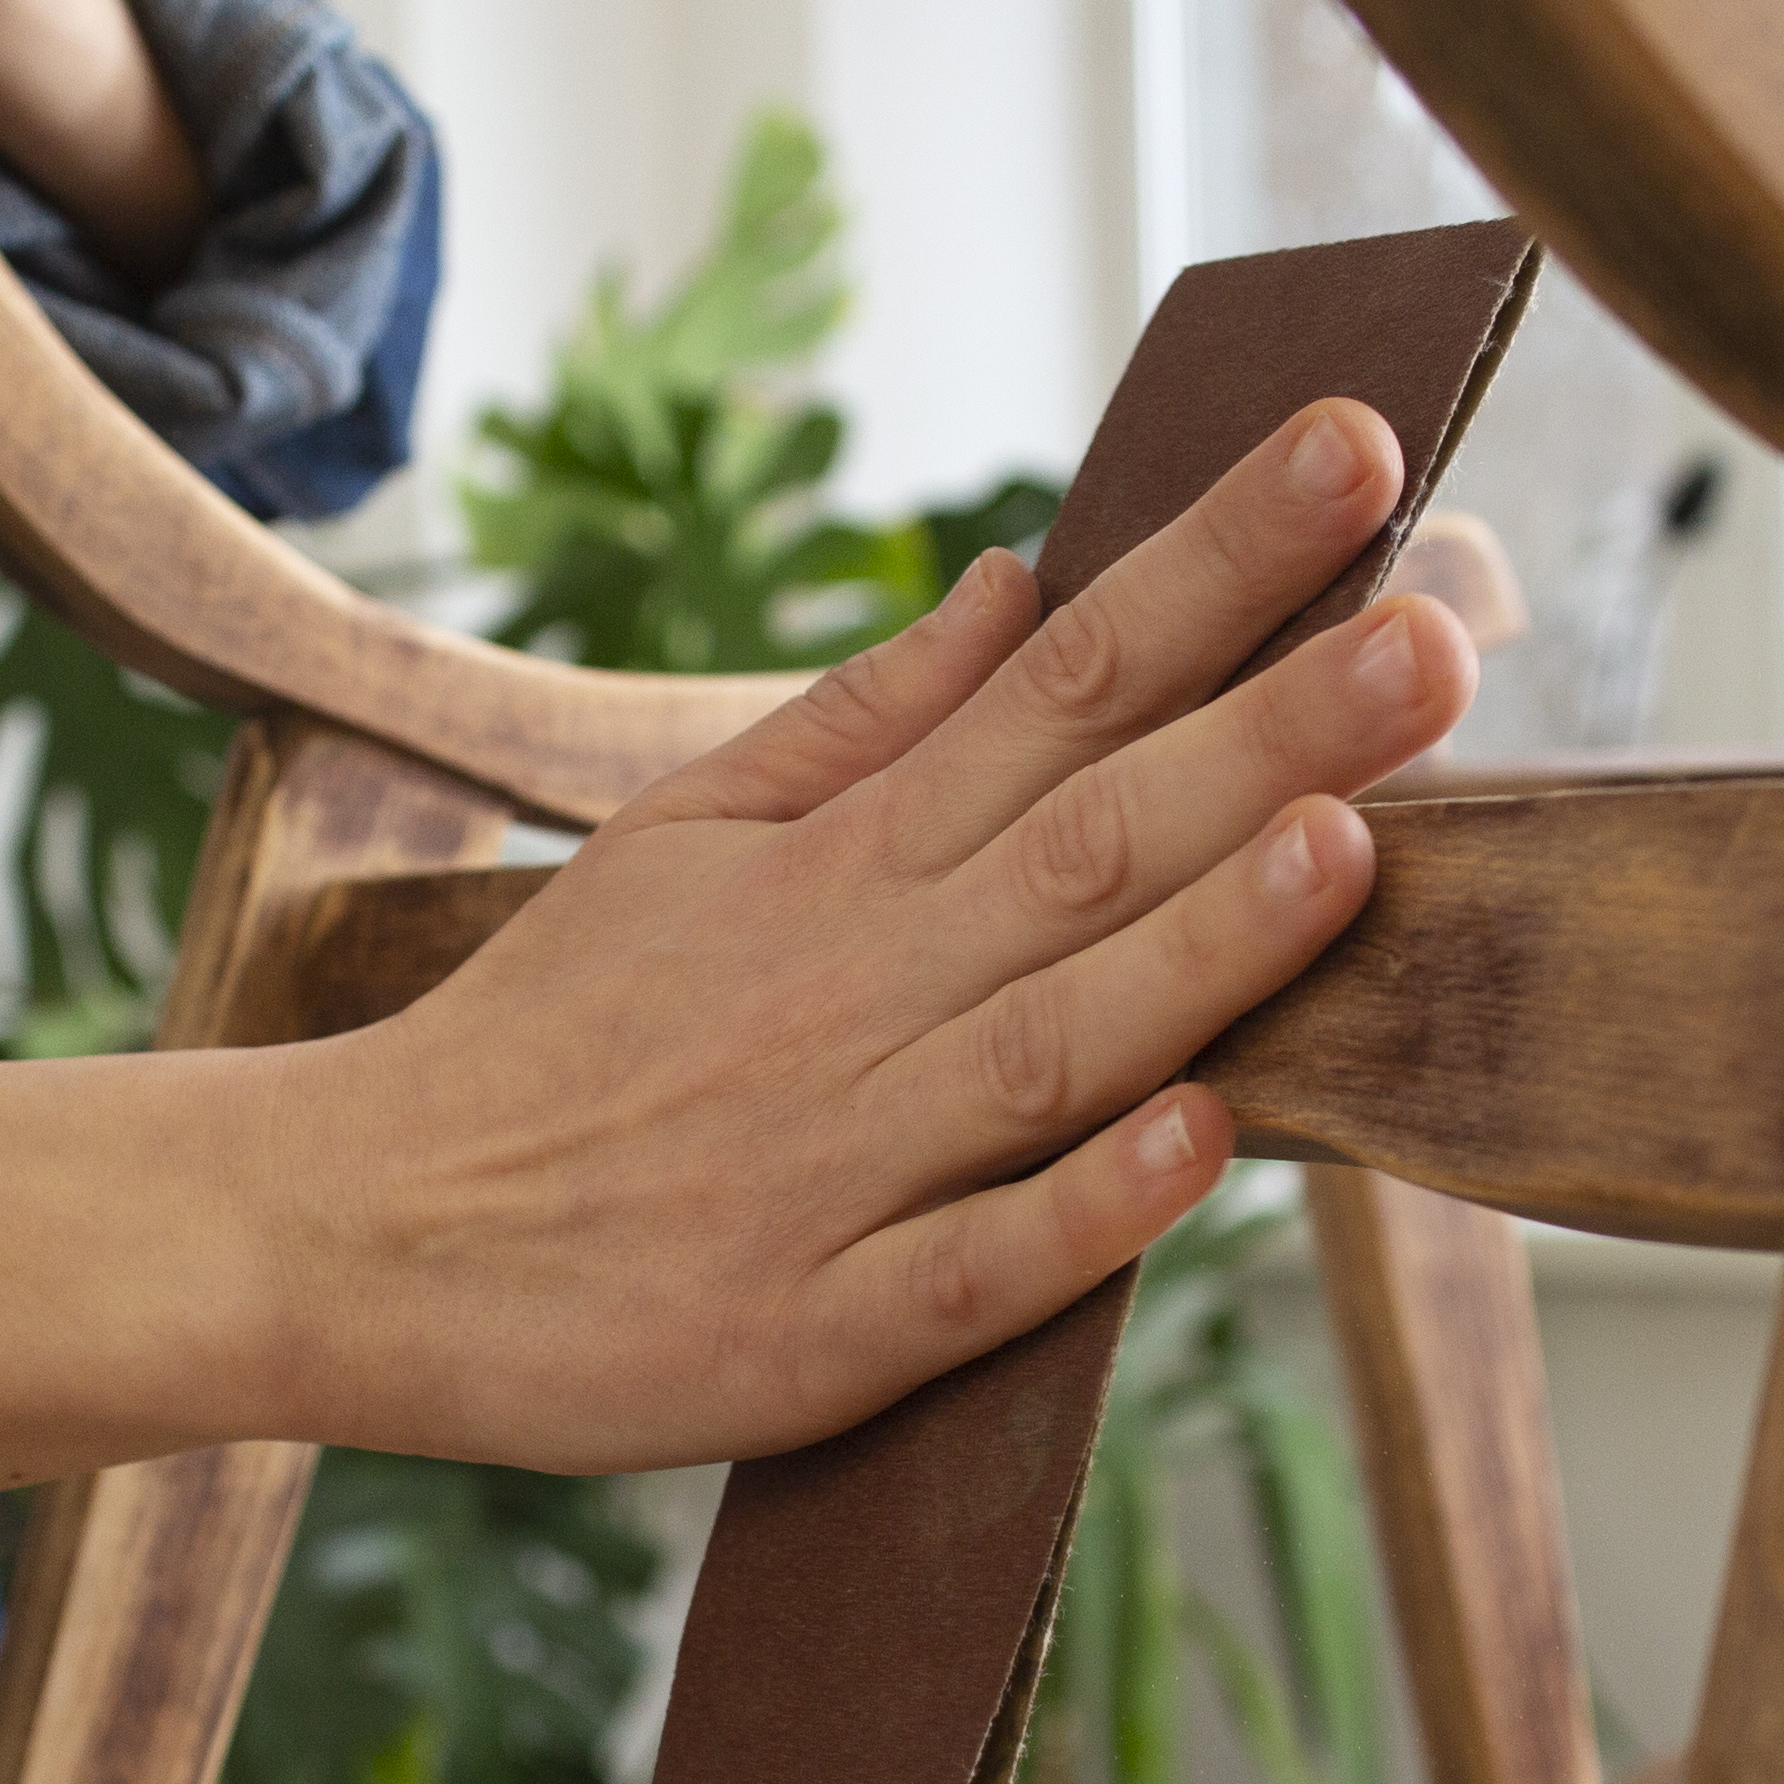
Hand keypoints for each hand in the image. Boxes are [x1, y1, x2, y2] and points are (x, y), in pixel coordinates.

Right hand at [0, 404, 1474, 1509]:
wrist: (345, 1237)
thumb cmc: (547, 1039)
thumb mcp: (682, 837)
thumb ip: (864, 721)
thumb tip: (1026, 580)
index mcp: (833, 866)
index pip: (1059, 682)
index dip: (1215, 571)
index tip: (1356, 452)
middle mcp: (850, 991)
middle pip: (1086, 839)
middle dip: (1268, 729)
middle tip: (1438, 630)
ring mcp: (836, 1164)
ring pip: (1048, 1039)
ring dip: (1200, 944)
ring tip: (1349, 839)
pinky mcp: (810, 1331)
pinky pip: (971, 1266)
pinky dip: (1085, 1206)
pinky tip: (1200, 1141)